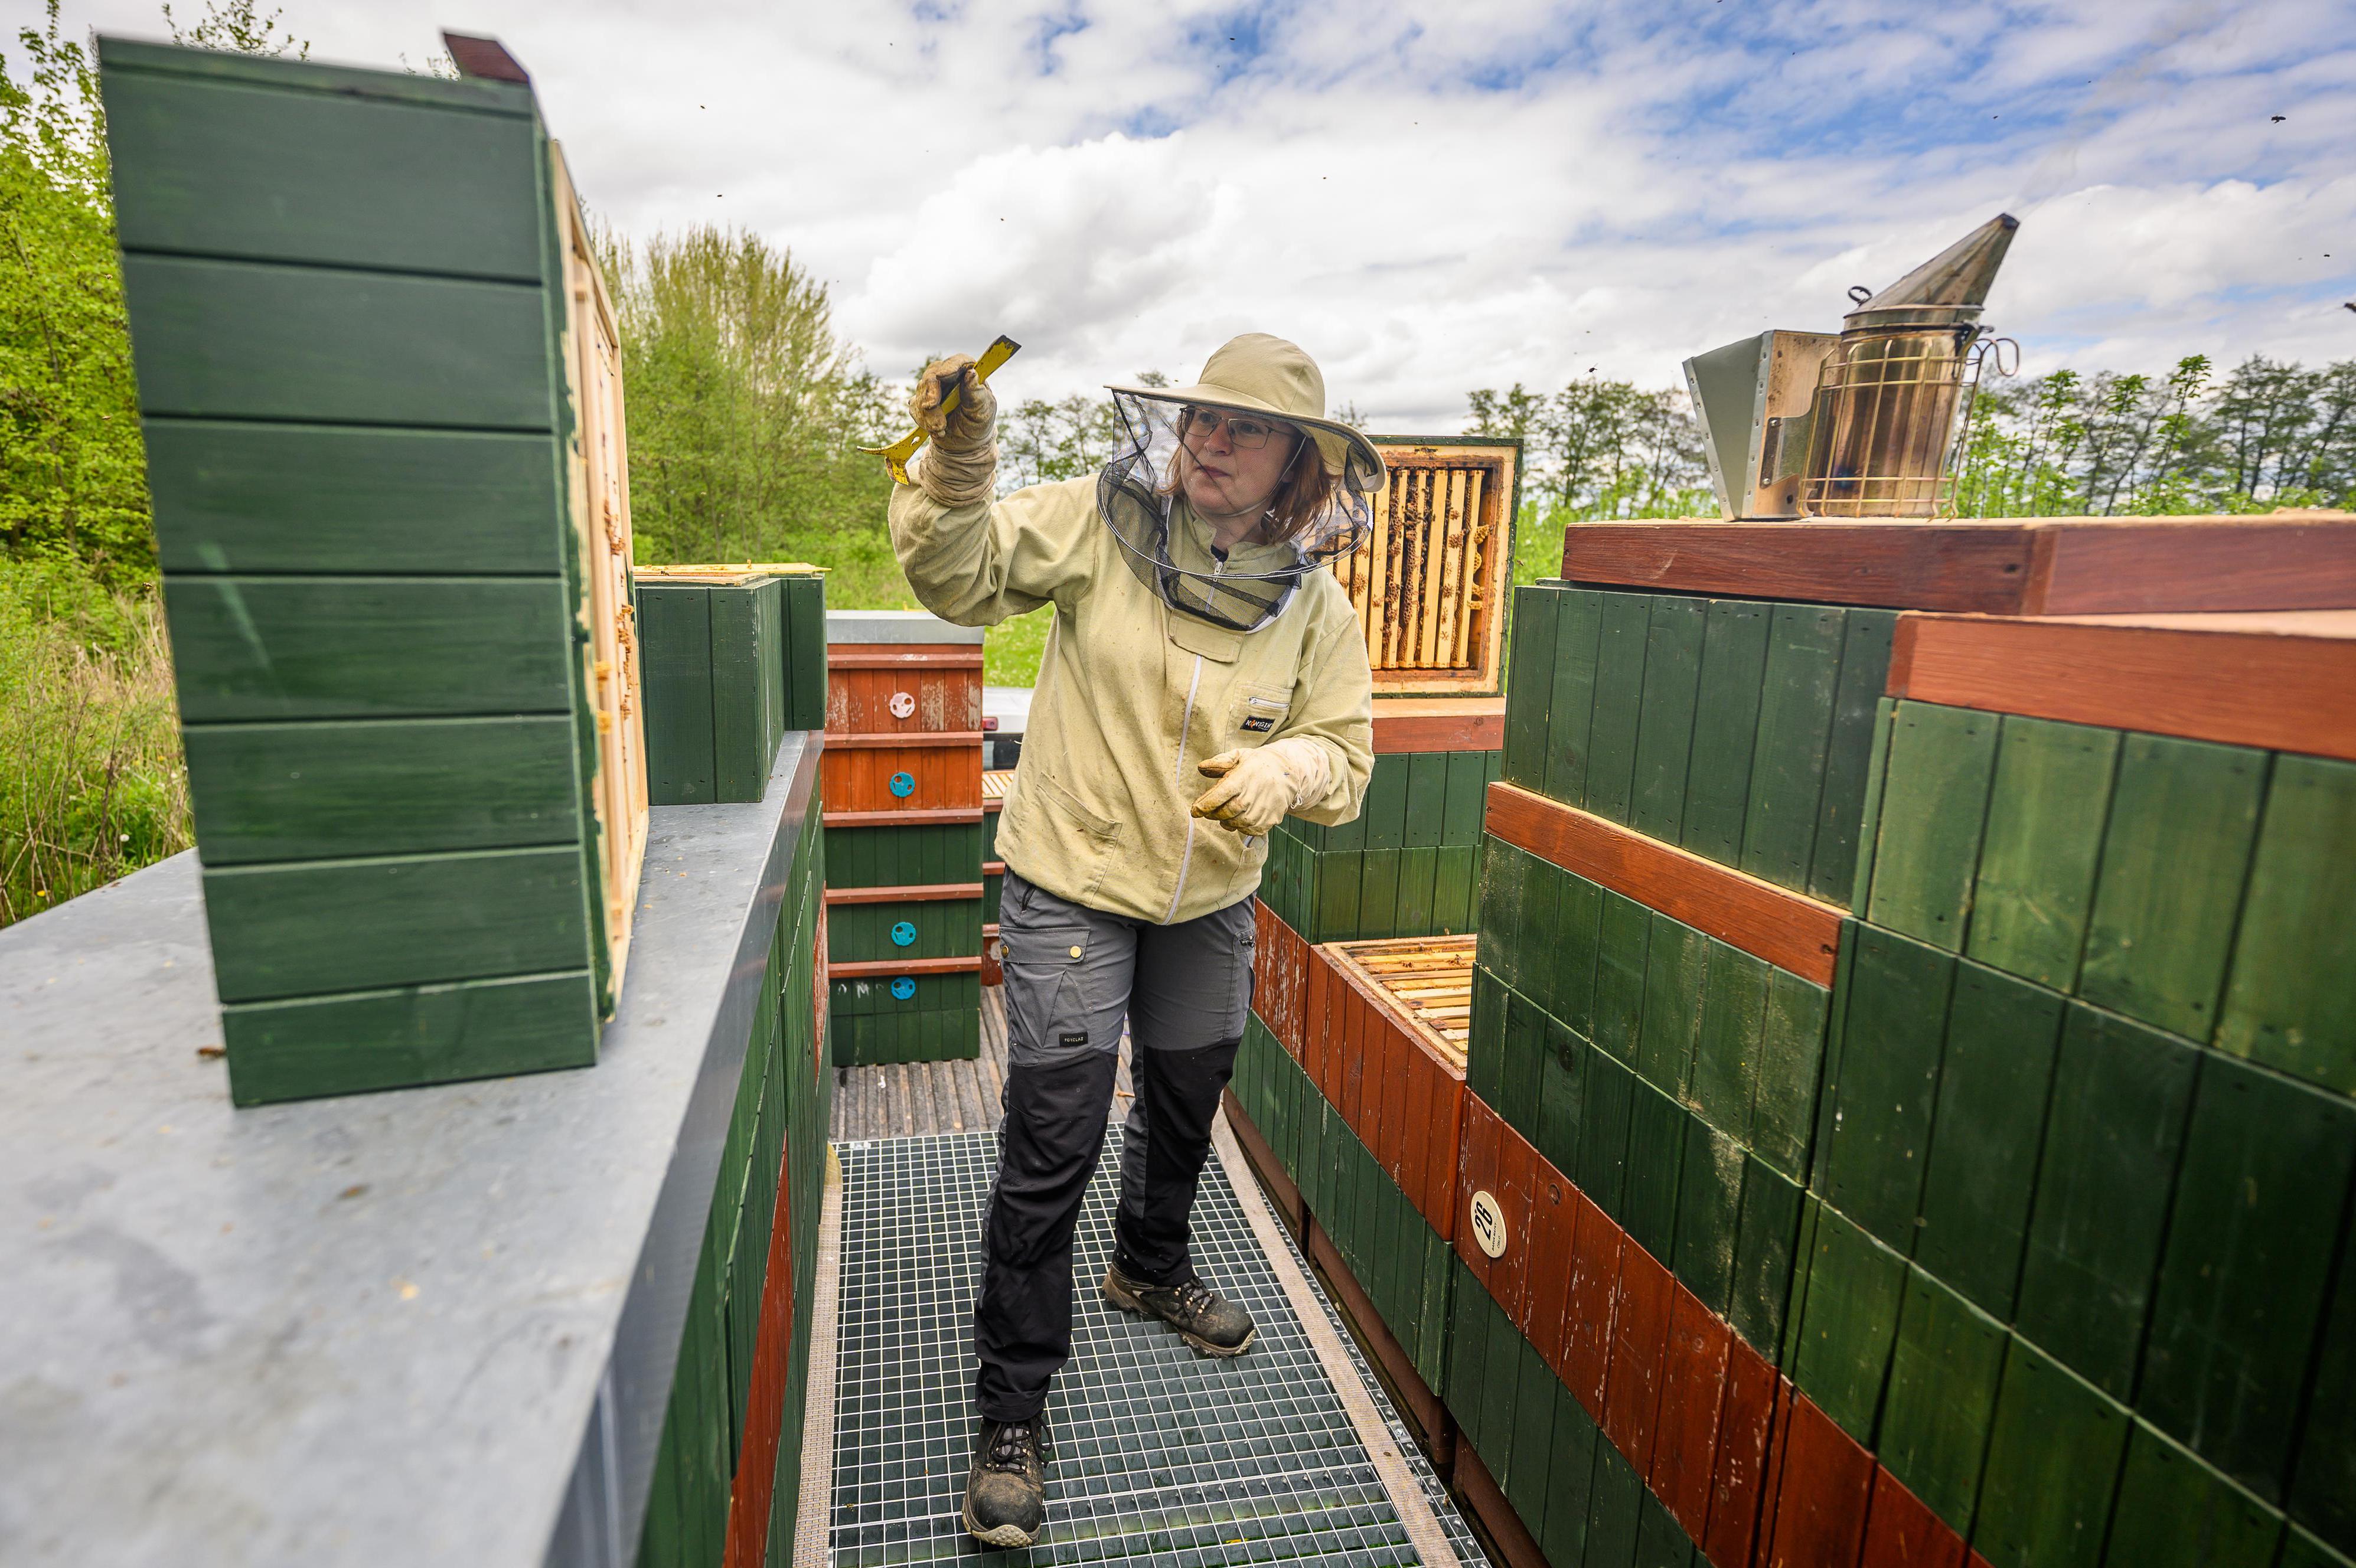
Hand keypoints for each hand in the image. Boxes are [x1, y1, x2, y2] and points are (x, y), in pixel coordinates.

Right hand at [910, 354, 995, 450]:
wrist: (966, 443)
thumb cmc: (978, 422)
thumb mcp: (983, 411)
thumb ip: (976, 394)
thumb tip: (971, 374)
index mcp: (968, 374)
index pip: (958, 361)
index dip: (949, 366)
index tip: (941, 375)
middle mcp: (949, 377)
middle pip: (932, 374)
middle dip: (931, 393)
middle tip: (932, 407)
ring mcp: (933, 388)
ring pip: (921, 393)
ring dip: (929, 414)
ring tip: (941, 428)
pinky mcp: (922, 401)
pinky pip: (915, 407)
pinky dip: (924, 421)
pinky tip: (936, 429)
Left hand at [1191, 740, 1330, 835]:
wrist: (1288, 773)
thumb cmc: (1258, 764)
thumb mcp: (1240, 756)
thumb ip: (1219, 762)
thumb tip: (1201, 768)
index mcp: (1242, 779)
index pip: (1217, 796)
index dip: (1203, 806)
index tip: (1195, 810)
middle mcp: (1251, 796)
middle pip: (1224, 812)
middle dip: (1213, 814)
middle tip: (1208, 811)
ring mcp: (1261, 811)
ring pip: (1235, 824)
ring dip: (1225, 821)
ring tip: (1224, 814)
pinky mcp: (1269, 821)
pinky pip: (1249, 830)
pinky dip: (1240, 827)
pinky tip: (1238, 818)